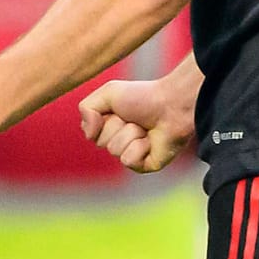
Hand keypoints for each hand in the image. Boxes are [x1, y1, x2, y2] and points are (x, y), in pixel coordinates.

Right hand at [79, 79, 195, 173]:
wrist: (172, 104)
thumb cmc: (143, 96)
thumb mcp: (107, 93)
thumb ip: (86, 109)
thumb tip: (88, 135)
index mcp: (109, 127)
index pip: (89, 132)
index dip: (101, 118)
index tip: (118, 108)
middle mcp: (118, 142)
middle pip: (101, 142)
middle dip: (116, 125)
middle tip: (134, 117)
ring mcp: (131, 155)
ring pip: (114, 150)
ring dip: (131, 134)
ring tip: (145, 127)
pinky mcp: (144, 166)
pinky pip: (128, 160)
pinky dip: (139, 147)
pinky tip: (151, 140)